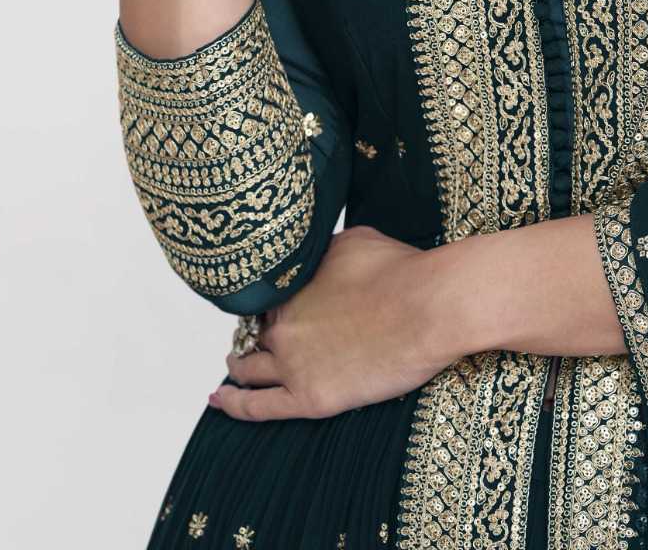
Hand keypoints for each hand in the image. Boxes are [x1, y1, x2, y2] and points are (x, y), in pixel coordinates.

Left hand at [209, 226, 456, 420]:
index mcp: (292, 286)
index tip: (269, 306)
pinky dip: (233, 404)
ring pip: (248, 369)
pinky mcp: (309, 398)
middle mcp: (283, 324)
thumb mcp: (353, 240)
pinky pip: (257, 407)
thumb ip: (323, 253)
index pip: (264, 298)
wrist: (428, 307)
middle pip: (253, 332)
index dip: (266, 302)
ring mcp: (293, 363)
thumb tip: (316, 256)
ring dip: (237, 366)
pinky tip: (219, 400)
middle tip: (253, 336)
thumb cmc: (401, 270)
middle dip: (251, 333)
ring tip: (233, 367)